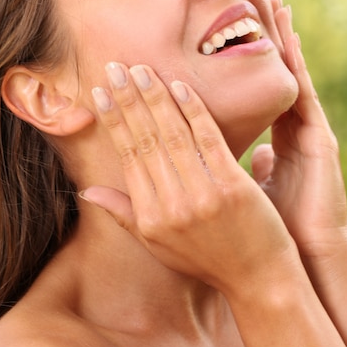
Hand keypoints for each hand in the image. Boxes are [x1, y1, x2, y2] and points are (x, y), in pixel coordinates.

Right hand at [82, 62, 297, 296]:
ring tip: (142, 69)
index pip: (127, 157)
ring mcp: (202, 195)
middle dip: (128, 100)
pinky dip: (193, 109)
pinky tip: (180, 86)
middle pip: (145, 140)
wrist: (259, 280)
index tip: (101, 92)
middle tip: (116, 67)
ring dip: (155, 97)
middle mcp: (170, 206)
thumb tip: (87, 192)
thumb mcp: (158, 245)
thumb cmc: (207, 260)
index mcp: (149, 217)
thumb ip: (123, 216)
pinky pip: (207, 139)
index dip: (113, 121)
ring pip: (172, 134)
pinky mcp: (232, 185)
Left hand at [251, 0, 346, 259]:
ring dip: (280, 37)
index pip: (255, 92)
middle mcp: (291, 129)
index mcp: (275, 139)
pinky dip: (295, 63)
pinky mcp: (318, 137)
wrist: (300, 257)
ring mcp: (306, 130)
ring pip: (289, 75)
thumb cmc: (271, 229)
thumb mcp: (248, 190)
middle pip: (271, 75)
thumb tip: (241, 152)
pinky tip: (289, 34)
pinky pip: (303, 92)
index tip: (230, 27)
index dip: (244, 62)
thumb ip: (247, 166)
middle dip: (261, 36)